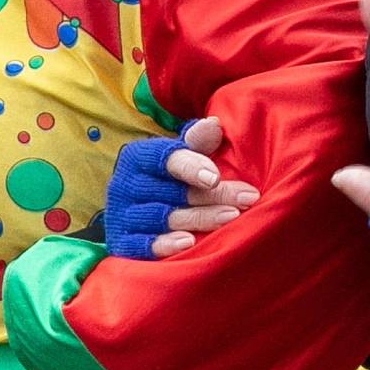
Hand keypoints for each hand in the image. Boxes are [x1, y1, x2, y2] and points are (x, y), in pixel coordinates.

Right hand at [105, 117, 260, 259]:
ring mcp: (122, 214)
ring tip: (230, 217)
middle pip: (172, 190)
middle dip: (213, 195)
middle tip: (247, 199)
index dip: (192, 167)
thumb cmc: (167, 181)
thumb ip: (196, 142)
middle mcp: (125, 184)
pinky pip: (142, 245)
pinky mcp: (122, 242)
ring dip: (199, 217)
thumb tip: (215, 124)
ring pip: (163, 217)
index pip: (166, 159)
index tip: (216, 176)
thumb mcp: (180, 157)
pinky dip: (165, 244)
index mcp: (138, 157)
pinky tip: (189, 242)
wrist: (136, 213)